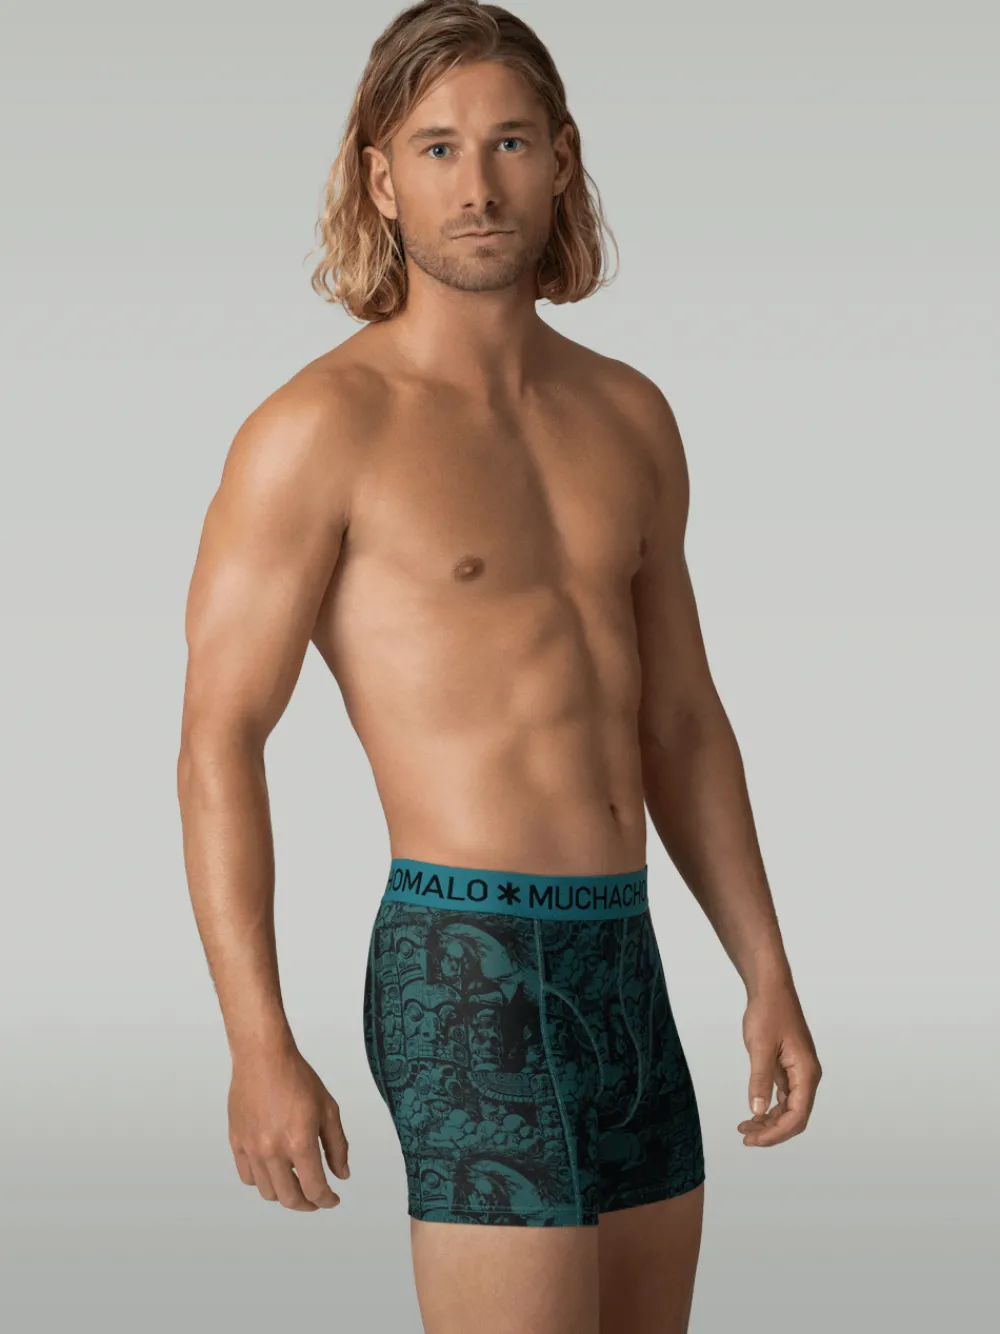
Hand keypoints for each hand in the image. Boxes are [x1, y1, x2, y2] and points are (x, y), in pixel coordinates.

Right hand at [228, 1042, 349, 1209]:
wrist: (263, 1057)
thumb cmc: (298, 1078)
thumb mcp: (328, 1108)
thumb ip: (337, 1146)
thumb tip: (341, 1175)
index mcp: (299, 1142)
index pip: (314, 1189)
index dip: (327, 1200)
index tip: (332, 1199)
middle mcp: (273, 1151)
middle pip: (290, 1198)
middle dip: (307, 1204)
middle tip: (316, 1198)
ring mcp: (252, 1149)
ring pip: (268, 1192)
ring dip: (285, 1194)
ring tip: (295, 1183)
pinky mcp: (236, 1143)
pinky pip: (248, 1177)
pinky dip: (262, 1181)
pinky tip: (274, 1171)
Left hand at [737, 983, 821, 1145]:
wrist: (771, 988)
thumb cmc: (768, 1012)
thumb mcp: (760, 1046)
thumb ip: (759, 1079)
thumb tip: (757, 1111)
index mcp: (806, 1073)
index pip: (797, 1116)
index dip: (776, 1133)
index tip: (753, 1139)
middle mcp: (807, 1076)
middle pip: (795, 1117)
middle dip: (772, 1131)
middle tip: (745, 1137)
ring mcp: (799, 1073)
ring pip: (789, 1109)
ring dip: (769, 1122)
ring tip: (745, 1128)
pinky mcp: (789, 1068)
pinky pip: (784, 1097)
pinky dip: (769, 1108)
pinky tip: (753, 1114)